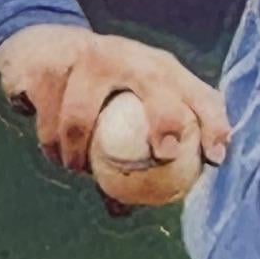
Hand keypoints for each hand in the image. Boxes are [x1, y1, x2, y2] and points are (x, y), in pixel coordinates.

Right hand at [0, 26, 230, 208]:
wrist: (44, 47)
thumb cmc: (100, 88)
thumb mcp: (126, 106)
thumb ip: (136, 152)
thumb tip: (128, 210)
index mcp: (158, 69)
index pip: (197, 92)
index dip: (213, 122)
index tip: (215, 158)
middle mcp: (128, 56)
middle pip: (156, 82)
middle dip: (166, 118)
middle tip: (164, 153)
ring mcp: (86, 58)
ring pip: (83, 114)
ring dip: (78, 150)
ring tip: (77, 167)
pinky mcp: (48, 69)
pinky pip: (50, 120)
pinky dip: (51, 144)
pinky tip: (55, 154)